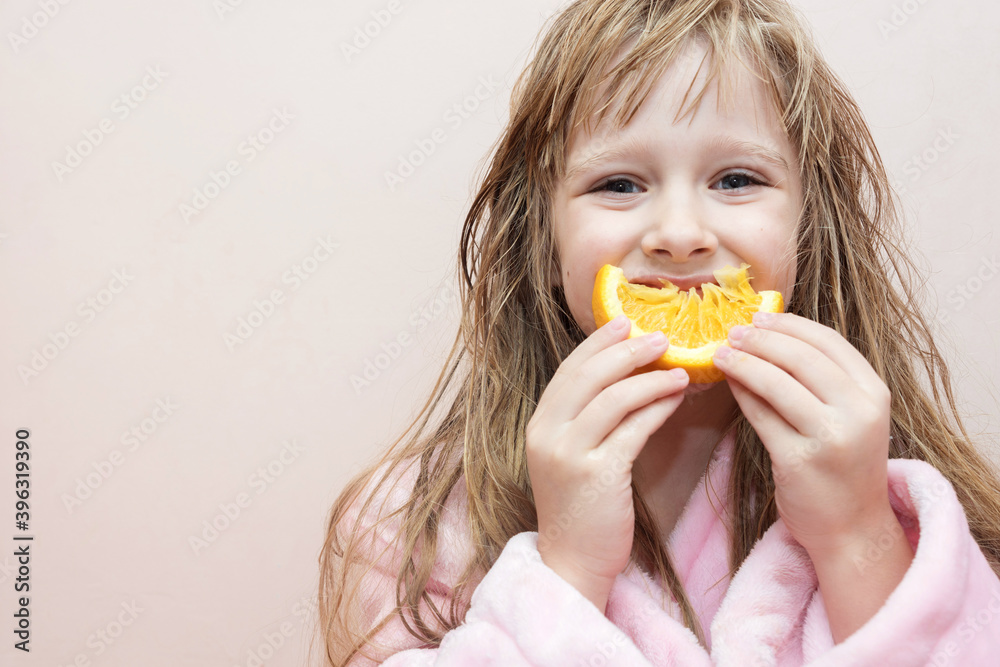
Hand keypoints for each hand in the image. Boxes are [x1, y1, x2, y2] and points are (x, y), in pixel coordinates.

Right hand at [526, 314, 689, 610]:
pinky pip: (632, 429)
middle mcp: (548, 435)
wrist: (573, 561)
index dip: (598, 343)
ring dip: (650, 378)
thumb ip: (587, 419)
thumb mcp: (573, 456)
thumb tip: (628, 377)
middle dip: (626, 351)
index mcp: (540, 425)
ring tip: (680, 368)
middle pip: (588, 376)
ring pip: (612, 398)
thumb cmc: (581, 507)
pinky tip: (677, 398)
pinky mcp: (597, 475)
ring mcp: (569, 454)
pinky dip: (657, 408)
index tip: (625, 322)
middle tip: (661, 336)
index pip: (569, 371)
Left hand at [712, 311, 893, 554]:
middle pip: (801, 358)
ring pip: (776, 383)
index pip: (829, 342)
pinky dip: (741, 393)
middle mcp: (859, 412)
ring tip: (721, 352)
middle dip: (761, 340)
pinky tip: (727, 382)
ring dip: (744, 362)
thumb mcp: (850, 416)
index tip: (761, 316)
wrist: (851, 528)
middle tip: (734, 331)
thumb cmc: (844, 466)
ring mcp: (830, 437)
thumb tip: (767, 336)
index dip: (790, 325)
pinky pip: (760, 415)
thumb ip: (822, 380)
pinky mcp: (798, 460)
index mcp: (875, 394)